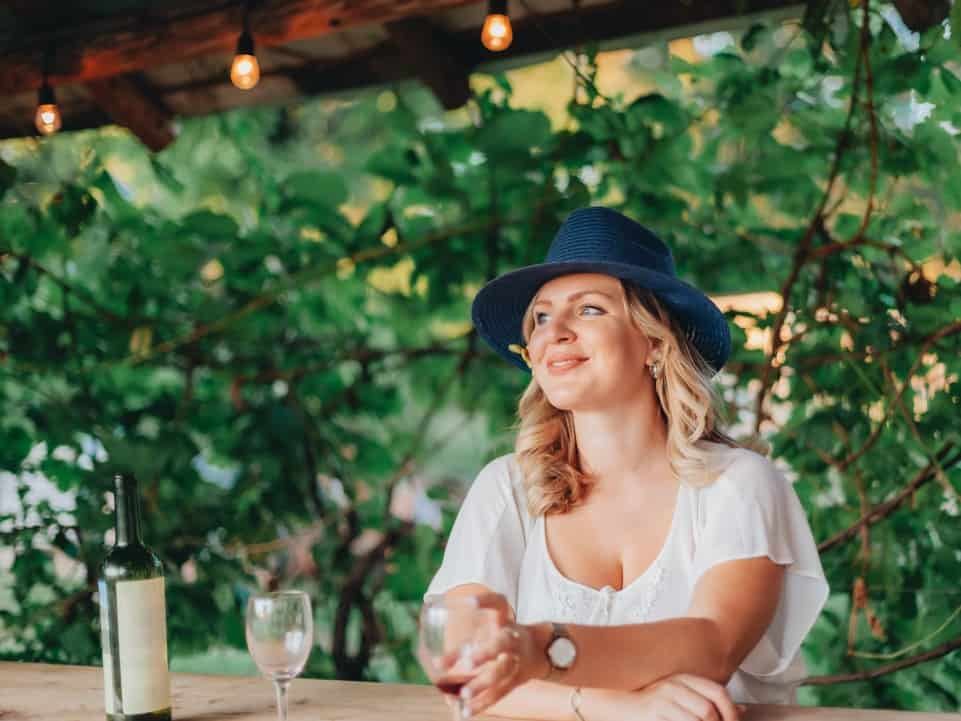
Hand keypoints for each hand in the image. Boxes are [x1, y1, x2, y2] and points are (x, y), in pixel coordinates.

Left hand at [453, 592, 547, 716]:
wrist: (541, 651)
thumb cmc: (503, 637)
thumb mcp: (489, 633)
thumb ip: (462, 645)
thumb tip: (434, 659)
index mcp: (504, 621)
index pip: (499, 604)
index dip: (486, 602)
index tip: (470, 602)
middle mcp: (512, 639)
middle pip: (502, 643)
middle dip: (486, 653)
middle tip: (468, 662)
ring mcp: (517, 660)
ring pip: (502, 672)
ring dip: (483, 683)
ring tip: (464, 694)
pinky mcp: (517, 679)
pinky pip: (500, 692)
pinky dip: (483, 703)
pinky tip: (466, 711)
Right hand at [608, 674, 742, 720]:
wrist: (617, 703)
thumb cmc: (652, 702)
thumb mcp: (680, 694)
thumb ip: (707, 699)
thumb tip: (741, 710)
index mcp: (683, 678)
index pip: (718, 692)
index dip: (731, 712)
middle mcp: (672, 686)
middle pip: (708, 710)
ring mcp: (661, 702)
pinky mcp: (652, 716)